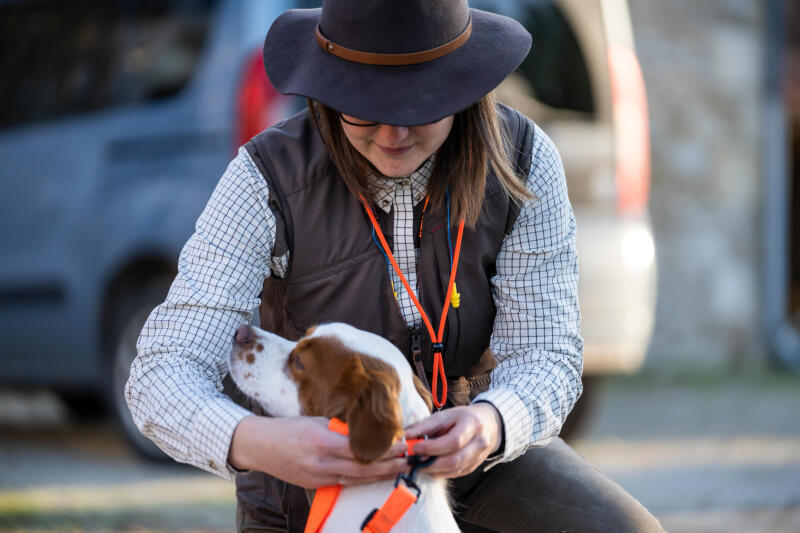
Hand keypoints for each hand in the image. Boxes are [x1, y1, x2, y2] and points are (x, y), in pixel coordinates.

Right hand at [229, 415, 407, 487]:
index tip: (402, 444)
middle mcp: (321, 462)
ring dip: (380, 475)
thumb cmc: (288, 428)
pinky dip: (361, 478)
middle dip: (389, 464)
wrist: (259, 446)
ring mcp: (318, 477)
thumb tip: (367, 430)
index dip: (385, 448)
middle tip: (409, 459)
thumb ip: (341, 429)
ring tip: (399, 469)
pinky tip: (375, 475)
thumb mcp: (316, 421)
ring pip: (356, 478)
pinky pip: (344, 483)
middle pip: (363, 467)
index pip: (362, 447)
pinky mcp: (315, 485)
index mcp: (322, 441)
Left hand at [404, 403, 502, 477]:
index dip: (433, 447)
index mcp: (472, 424)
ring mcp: (479, 457)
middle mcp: (480, 442)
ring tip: (417, 465)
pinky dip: (440, 473)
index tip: (415, 448)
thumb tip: (405, 436)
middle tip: (413, 462)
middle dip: (431, 464)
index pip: (454, 441)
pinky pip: (455, 474)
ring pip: (455, 470)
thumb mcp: (445, 415)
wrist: (487, 424)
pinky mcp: (474, 467)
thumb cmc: (461, 418)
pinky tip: (429, 468)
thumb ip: (425, 426)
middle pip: (455, 460)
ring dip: (433, 470)